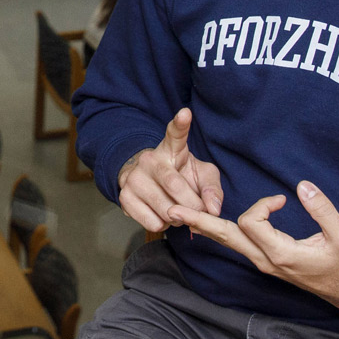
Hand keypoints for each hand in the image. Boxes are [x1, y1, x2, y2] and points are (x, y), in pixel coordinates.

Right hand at [115, 107, 223, 234]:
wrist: (148, 184)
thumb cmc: (181, 177)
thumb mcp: (201, 176)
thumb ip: (212, 189)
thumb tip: (213, 209)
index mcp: (170, 148)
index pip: (175, 133)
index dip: (180, 124)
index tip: (185, 114)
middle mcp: (149, 160)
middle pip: (175, 186)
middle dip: (193, 205)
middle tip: (198, 209)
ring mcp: (134, 178)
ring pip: (165, 210)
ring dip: (179, 218)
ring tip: (178, 209)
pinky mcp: (124, 197)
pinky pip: (153, 223)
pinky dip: (164, 225)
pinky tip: (162, 214)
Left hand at [171, 180, 338, 313]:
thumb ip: (324, 210)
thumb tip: (302, 186)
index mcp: (281, 254)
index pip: (252, 222)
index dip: (262, 204)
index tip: (282, 199)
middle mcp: (265, 260)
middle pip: (224, 237)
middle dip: (199, 221)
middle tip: (172, 210)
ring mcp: (261, 262)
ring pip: (226, 241)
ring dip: (204, 225)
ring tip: (179, 214)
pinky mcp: (262, 259)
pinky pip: (235, 243)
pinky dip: (219, 230)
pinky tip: (205, 223)